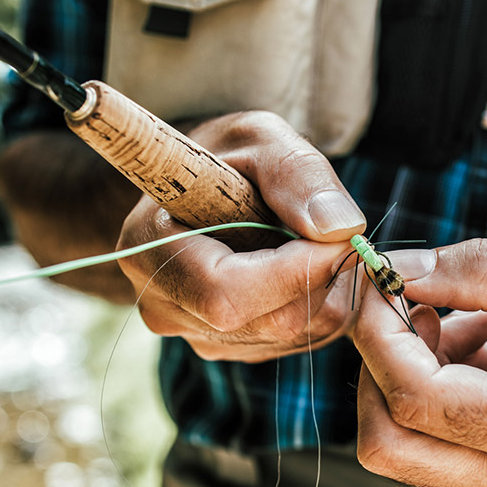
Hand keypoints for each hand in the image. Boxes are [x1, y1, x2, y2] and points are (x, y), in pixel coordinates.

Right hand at [117, 111, 371, 361]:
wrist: (205, 184)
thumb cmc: (228, 154)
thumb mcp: (262, 138)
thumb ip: (299, 175)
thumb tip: (339, 229)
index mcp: (147, 249)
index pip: (225, 293)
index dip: (295, 270)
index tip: (339, 233)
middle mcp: (165, 307)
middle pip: (271, 320)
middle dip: (319, 275)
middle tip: (330, 228)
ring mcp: (200, 336)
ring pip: (296, 332)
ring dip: (326, 287)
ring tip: (308, 238)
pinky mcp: (236, 348)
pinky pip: (304, 338)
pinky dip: (322, 300)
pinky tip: (304, 263)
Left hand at [352, 239, 486, 486]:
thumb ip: (477, 271)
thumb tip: (395, 270)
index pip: (417, 398)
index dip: (378, 335)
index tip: (379, 282)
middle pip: (387, 444)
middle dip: (377, 366)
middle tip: (413, 305)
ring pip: (400, 450)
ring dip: (404, 377)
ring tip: (466, 321)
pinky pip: (430, 451)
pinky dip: (428, 396)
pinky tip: (475, 350)